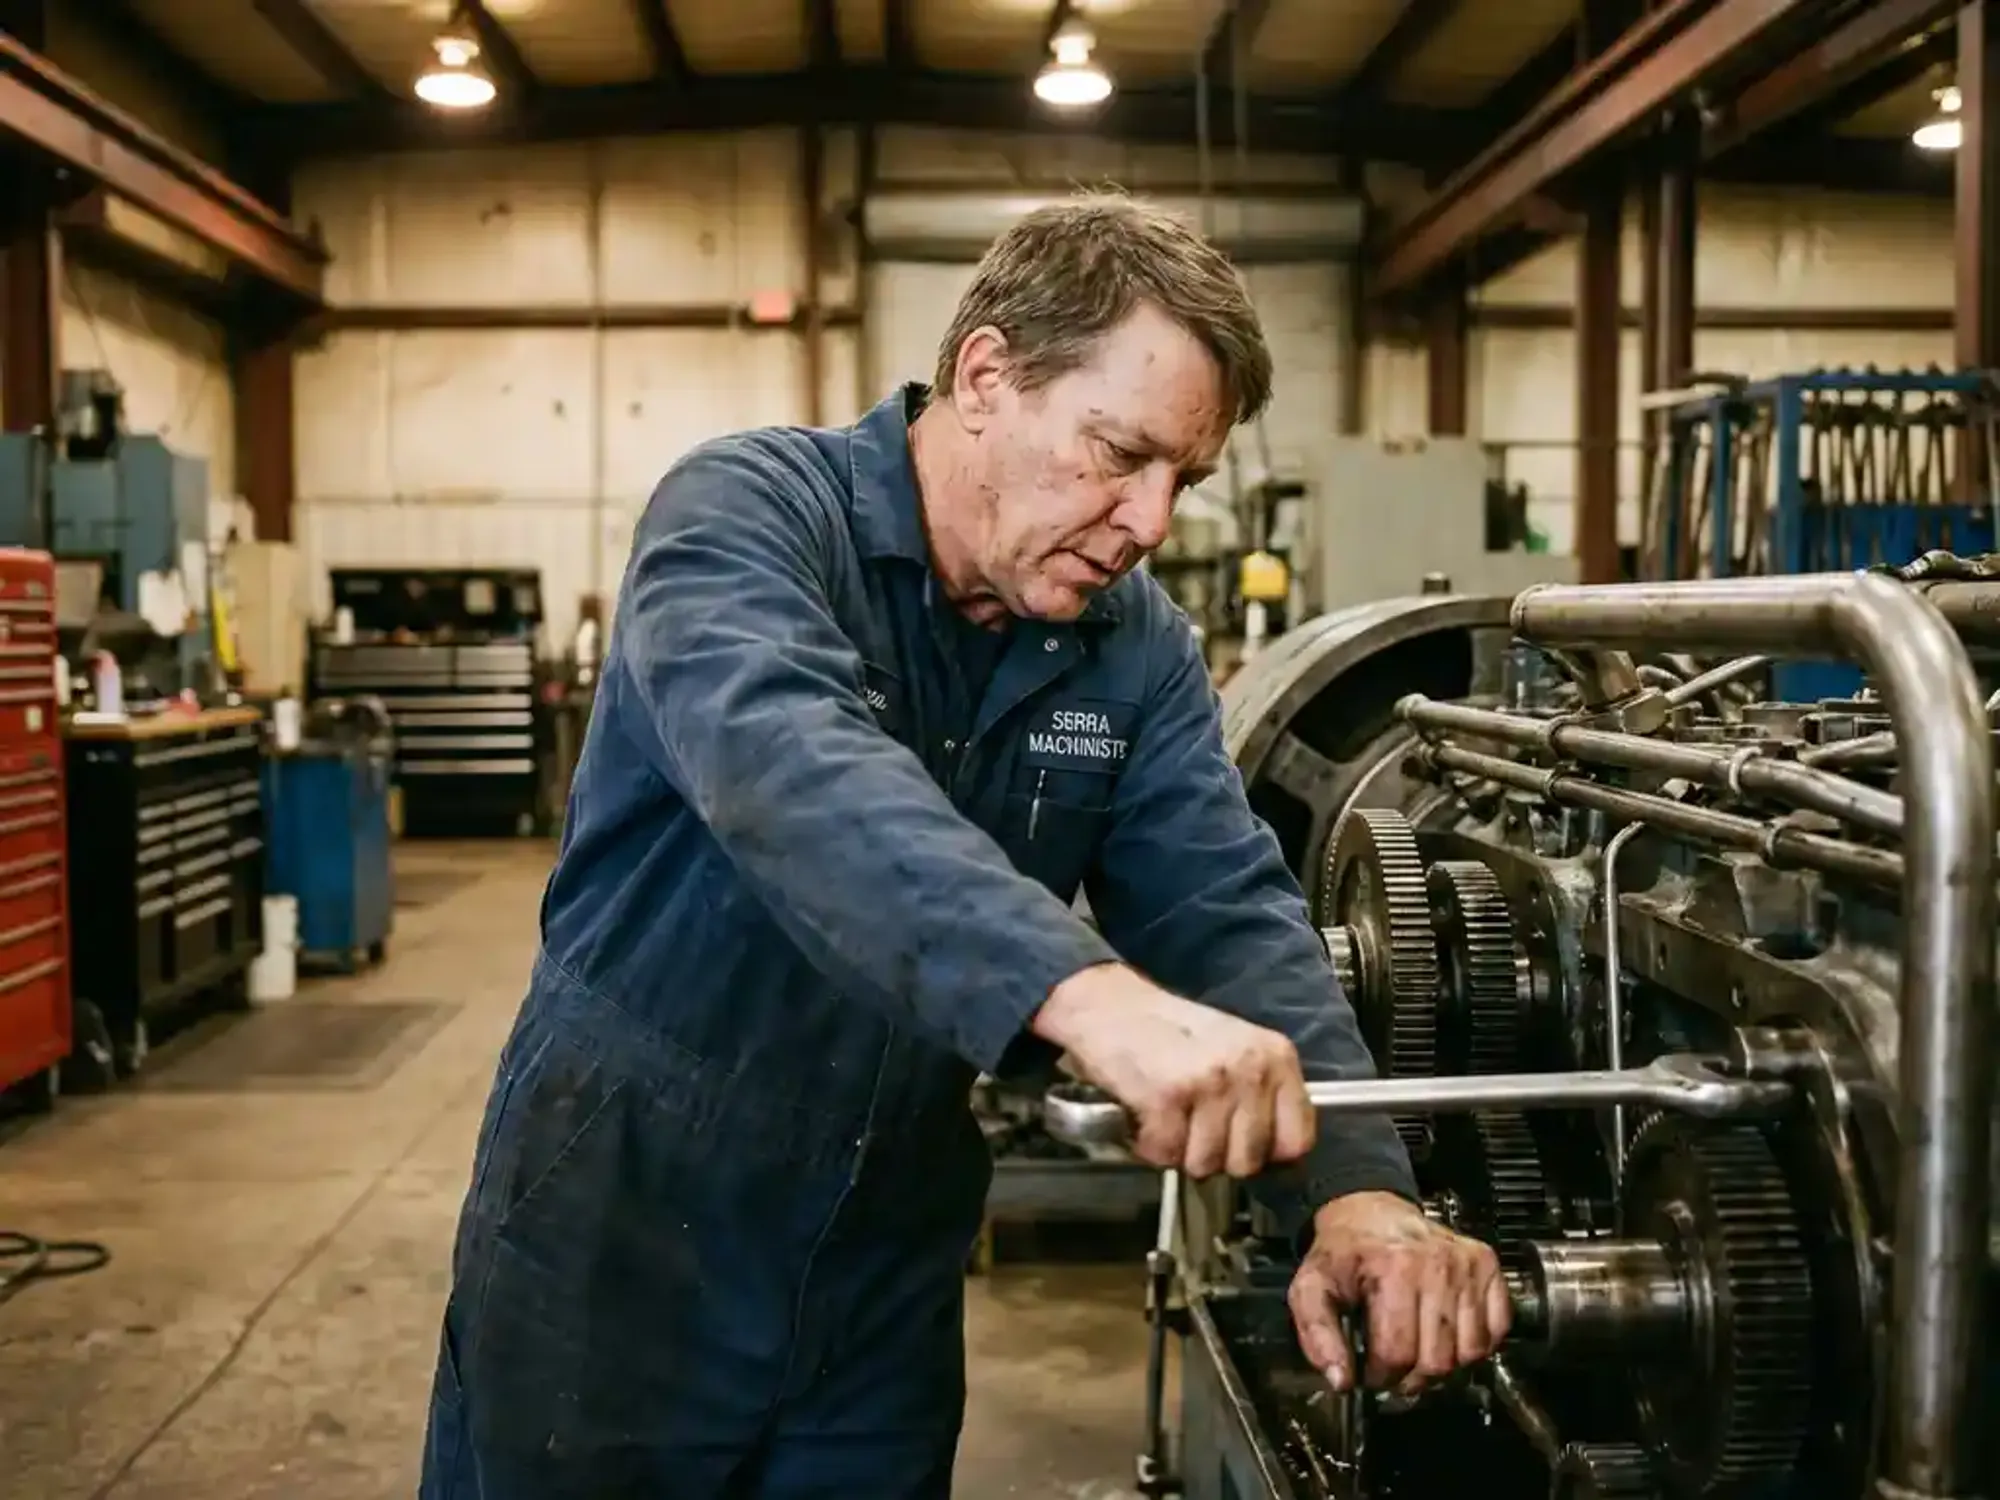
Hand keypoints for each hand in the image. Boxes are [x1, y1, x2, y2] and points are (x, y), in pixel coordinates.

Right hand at [1032, 962, 1314, 1176]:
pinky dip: (1148, 1144)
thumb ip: (1262, 1095)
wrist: (1109, 1004)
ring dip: (1177, 1151)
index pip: (1297, 1140)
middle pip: (1247, 1162)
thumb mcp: (1236, 1050)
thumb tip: (1275, 1157)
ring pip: (1205, 1164)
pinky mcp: (1169, 1095)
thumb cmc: (1168, 1032)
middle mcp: (1250, 1068)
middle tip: (1190, 1127)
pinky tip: (1144, 1115)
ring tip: (1165, 1116)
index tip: (1239, 1146)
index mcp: (1276, 1056)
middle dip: (1214, 1156)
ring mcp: (1211, 1081)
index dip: (1265, 1154)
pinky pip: (1166, 1153)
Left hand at [1289, 1191, 1508, 1394]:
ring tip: (1419, 1355)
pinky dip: (1475, 1346)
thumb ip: (1317, 1335)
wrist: (1371, 1212)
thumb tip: (1341, 1381)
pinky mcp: (1487, 1266)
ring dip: (1444, 1367)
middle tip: (1394, 1368)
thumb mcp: (1312, 1287)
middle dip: (1410, 1378)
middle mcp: (1438, 1265)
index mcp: (1393, 1268)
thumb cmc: (1344, 1253)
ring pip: (1470, 1353)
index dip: (1379, 1376)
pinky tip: (1448, 1338)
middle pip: (1436, 1361)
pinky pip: (1496, 1331)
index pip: (1397, 1354)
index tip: (1369, 1372)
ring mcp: (1468, 1265)